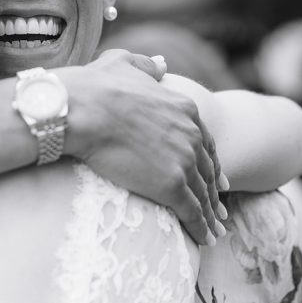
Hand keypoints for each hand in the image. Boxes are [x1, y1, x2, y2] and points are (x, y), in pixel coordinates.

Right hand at [56, 49, 225, 244]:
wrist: (81, 109)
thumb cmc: (95, 87)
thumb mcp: (124, 63)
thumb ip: (146, 66)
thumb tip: (160, 65)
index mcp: (184, 108)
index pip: (204, 141)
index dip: (210, 160)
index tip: (214, 176)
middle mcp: (191, 135)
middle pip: (208, 170)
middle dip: (214, 191)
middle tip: (220, 208)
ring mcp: (184, 161)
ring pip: (203, 194)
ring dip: (211, 214)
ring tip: (215, 229)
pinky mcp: (171, 186)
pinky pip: (191, 212)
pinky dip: (201, 227)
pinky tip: (205, 238)